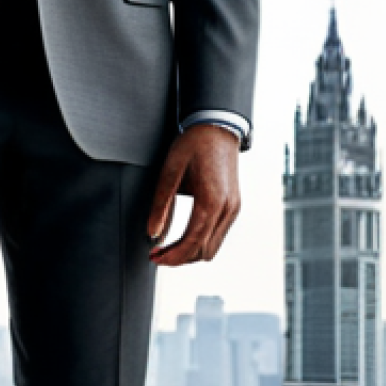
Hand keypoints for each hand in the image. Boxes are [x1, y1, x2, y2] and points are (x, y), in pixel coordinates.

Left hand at [147, 125, 241, 265]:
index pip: (192, 242)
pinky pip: (217, 236)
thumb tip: (152, 234)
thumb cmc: (194, 144)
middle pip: (203, 251)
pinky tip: (184, 237)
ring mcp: (233, 210)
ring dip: (190, 253)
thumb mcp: (170, 171)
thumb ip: (161, 205)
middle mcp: (227, 209)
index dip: (172, 256)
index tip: (155, 258)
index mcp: (211, 200)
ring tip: (169, 247)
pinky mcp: (233, 208)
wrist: (218, 127)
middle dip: (179, 258)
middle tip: (157, 254)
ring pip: (212, 248)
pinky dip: (200, 243)